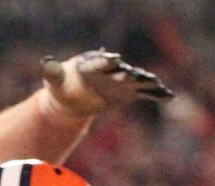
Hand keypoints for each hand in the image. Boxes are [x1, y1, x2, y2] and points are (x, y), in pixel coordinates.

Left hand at [42, 48, 172, 118]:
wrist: (72, 98)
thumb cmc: (62, 87)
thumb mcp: (55, 81)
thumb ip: (52, 72)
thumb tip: (45, 62)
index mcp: (94, 64)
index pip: (101, 61)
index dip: (106, 61)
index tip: (113, 59)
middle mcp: (111, 70)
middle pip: (123, 71)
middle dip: (131, 74)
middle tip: (140, 75)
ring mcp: (122, 81)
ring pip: (137, 81)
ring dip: (148, 83)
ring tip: (158, 85)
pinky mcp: (128, 92)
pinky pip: (144, 93)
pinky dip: (155, 95)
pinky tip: (168, 97)